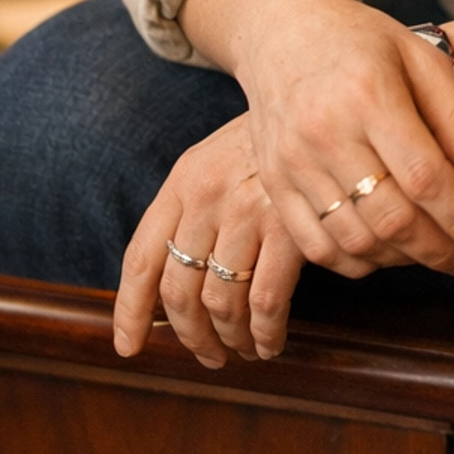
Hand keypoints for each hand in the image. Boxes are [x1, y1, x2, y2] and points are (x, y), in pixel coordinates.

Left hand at [114, 113, 310, 366]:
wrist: (325, 98)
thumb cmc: (272, 141)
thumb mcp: (220, 160)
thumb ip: (193, 211)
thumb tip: (170, 288)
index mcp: (183, 181)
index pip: (142, 259)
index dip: (130, 311)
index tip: (129, 347)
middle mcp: (208, 197)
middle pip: (180, 290)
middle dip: (191, 336)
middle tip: (208, 355)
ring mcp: (248, 212)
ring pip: (221, 303)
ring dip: (231, 340)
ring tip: (243, 351)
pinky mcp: (290, 228)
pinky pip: (266, 302)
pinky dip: (265, 333)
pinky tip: (271, 342)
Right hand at [180, 0, 453, 291]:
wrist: (280, 31)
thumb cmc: (360, 41)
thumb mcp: (419, 56)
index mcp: (369, 94)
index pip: (424, 176)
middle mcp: (326, 132)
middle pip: (392, 218)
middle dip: (440, 251)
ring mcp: (293, 162)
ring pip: (356, 240)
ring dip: (403, 261)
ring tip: (435, 255)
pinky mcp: (274, 182)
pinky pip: (316, 245)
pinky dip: (357, 262)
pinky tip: (387, 253)